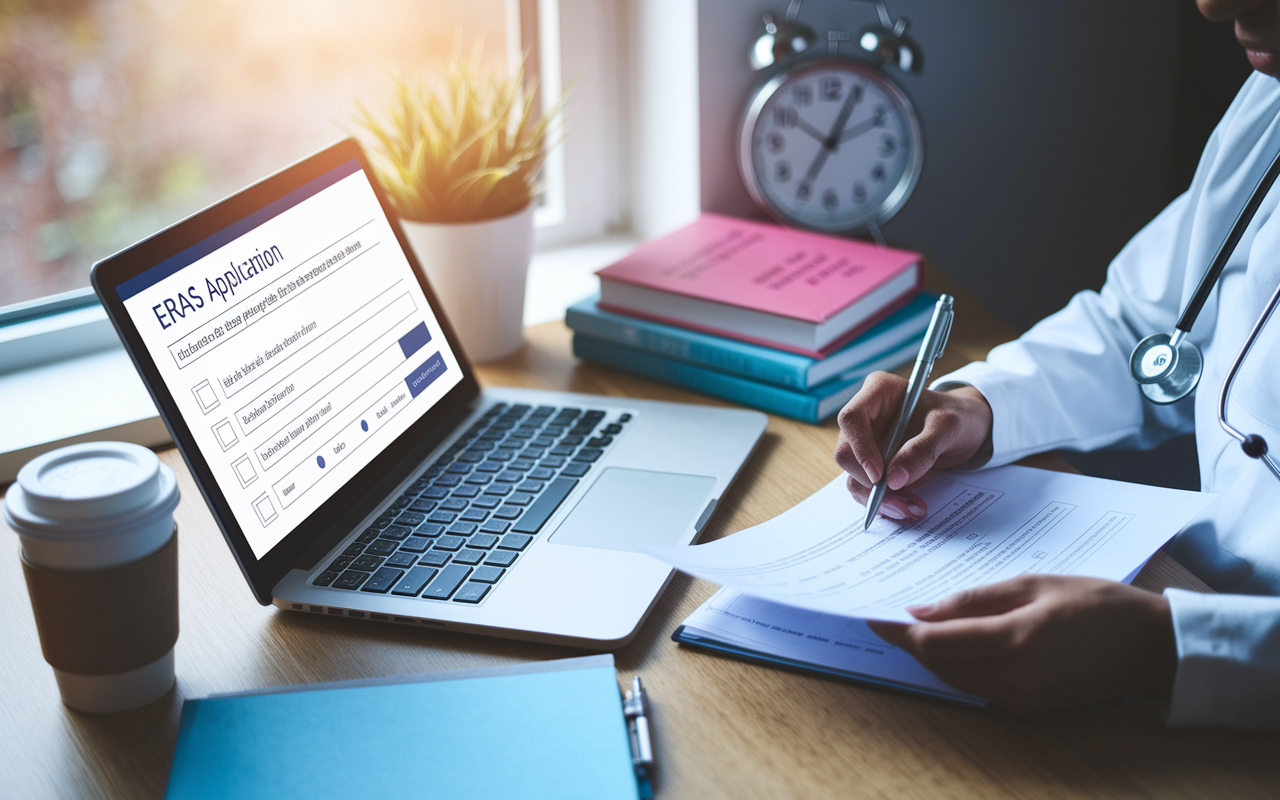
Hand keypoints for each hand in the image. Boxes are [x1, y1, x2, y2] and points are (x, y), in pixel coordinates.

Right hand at [834, 373, 991, 520]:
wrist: (965, 429)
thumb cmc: (957, 417)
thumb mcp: (948, 427)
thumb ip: (923, 449)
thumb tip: (893, 479)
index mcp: (878, 392)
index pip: (851, 418)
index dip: (860, 448)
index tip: (880, 476)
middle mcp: (866, 416)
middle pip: (847, 454)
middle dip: (871, 484)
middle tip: (903, 503)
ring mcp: (867, 442)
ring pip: (854, 476)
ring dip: (880, 499)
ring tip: (913, 507)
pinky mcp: (873, 464)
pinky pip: (866, 488)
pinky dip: (886, 502)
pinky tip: (909, 503)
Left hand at [867, 575, 1177, 712]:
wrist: (1153, 646)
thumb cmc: (1097, 603)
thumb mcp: (1033, 584)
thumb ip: (974, 599)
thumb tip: (923, 609)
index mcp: (1014, 641)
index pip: (935, 641)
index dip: (899, 631)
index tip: (872, 615)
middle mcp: (1014, 678)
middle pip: (939, 664)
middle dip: (909, 642)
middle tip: (888, 617)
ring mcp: (1022, 699)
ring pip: (954, 679)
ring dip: (931, 656)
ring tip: (914, 628)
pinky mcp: (1030, 709)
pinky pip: (977, 688)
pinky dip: (957, 668)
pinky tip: (953, 646)